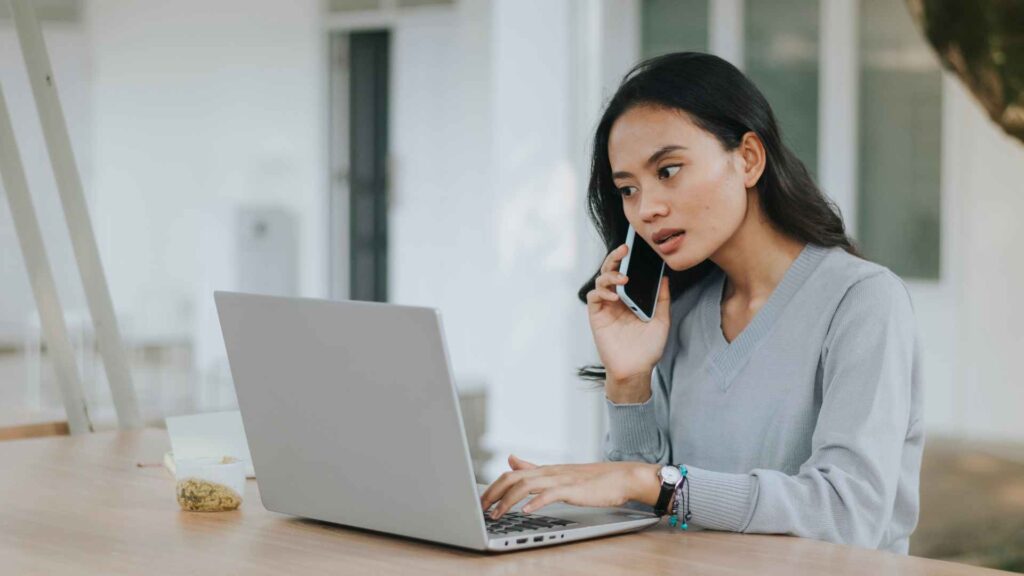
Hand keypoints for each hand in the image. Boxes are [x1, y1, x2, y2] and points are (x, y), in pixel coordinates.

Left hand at [479, 454, 660, 518]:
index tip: (480, 501)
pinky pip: (551, 494)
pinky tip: (527, 511)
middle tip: (480, 509)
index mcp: (545, 470)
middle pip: (513, 478)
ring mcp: (561, 479)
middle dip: (493, 493)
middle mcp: (549, 472)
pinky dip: (537, 502)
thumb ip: (533, 468)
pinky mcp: (573, 489)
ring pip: (527, 485)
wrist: (621, 477)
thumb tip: (510, 459)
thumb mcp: (558, 474)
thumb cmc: (592, 480)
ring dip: (508, 500)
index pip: (511, 474)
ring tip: (496, 514)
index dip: (493, 487)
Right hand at [586, 244, 670, 401]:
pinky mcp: (597, 316)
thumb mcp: (661, 320)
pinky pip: (594, 298)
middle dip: (615, 258)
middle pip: (611, 271)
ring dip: (610, 275)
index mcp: (631, 297)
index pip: (627, 272)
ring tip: (622, 278)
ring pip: (601, 281)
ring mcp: (606, 307)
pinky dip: (602, 292)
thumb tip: (665, 278)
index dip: (628, 260)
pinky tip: (614, 296)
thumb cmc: (648, 348)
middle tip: (624, 250)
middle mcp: (617, 299)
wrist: (637, 369)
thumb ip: (661, 299)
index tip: (635, 248)